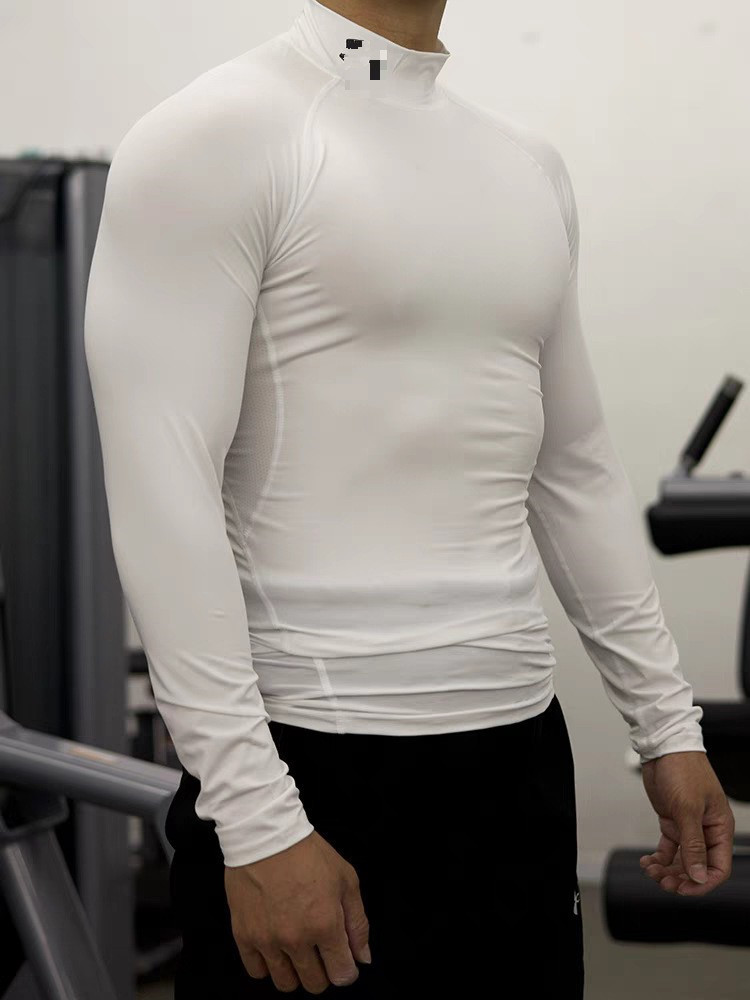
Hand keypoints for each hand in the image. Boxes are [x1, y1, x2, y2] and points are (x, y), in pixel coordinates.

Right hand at [224, 830, 370, 993]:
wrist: (265, 834)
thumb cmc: (307, 853)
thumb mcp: (346, 879)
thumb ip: (358, 922)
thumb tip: (362, 957)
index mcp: (325, 924)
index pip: (341, 974)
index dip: (346, 971)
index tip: (343, 961)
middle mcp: (296, 939)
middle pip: (314, 984)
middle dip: (323, 972)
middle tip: (320, 950)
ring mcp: (267, 940)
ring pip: (285, 983)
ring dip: (295, 972)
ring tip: (297, 949)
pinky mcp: (244, 935)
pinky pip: (256, 972)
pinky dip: (267, 965)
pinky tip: (274, 946)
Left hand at [639, 750, 734, 896]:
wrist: (663, 748)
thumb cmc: (683, 770)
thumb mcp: (688, 809)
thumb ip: (693, 844)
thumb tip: (699, 876)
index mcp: (719, 828)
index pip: (718, 867)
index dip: (702, 883)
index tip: (683, 889)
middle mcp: (706, 830)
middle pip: (698, 867)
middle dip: (681, 878)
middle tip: (663, 882)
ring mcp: (688, 826)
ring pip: (682, 860)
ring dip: (668, 870)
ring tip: (652, 871)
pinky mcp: (672, 821)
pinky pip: (668, 848)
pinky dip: (659, 858)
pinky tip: (647, 862)